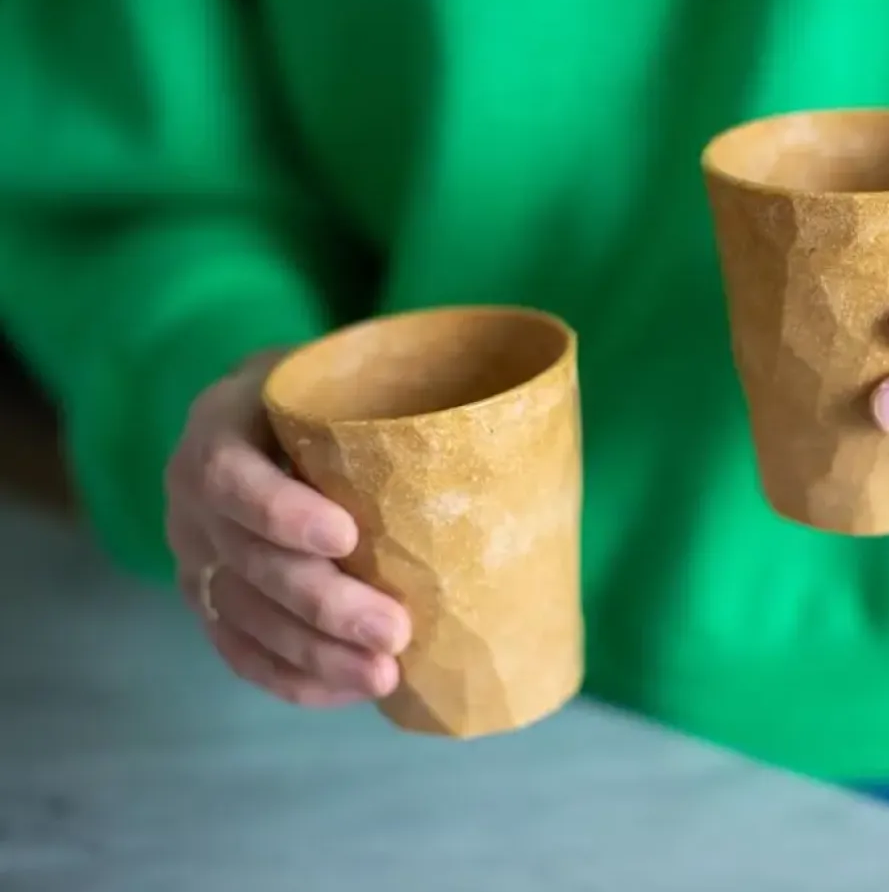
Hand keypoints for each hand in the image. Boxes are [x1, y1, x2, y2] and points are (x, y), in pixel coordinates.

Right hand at [165, 350, 411, 705]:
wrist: (278, 415)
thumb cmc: (338, 391)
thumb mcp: (353, 372)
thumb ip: (401, 398)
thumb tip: (522, 434)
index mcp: (220, 425)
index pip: (228, 474)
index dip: (280, 513)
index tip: (348, 537)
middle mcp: (193, 498)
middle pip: (247, 561)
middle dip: (322, 604)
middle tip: (394, 631)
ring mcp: (197, 555)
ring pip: (244, 617)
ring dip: (315, 654)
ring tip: (384, 676)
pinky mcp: (212, 601)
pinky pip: (242, 652)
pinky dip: (296, 677)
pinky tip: (353, 690)